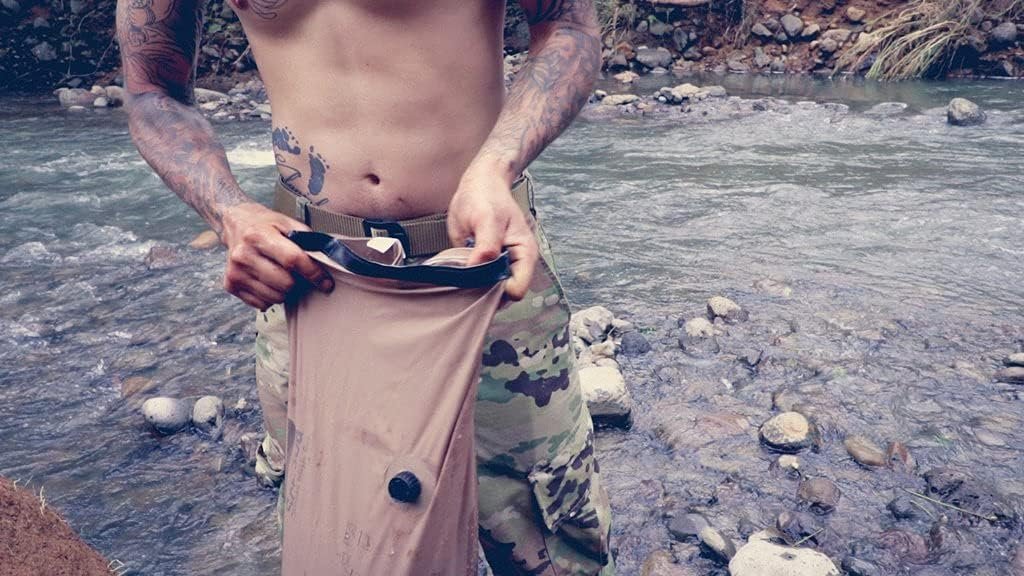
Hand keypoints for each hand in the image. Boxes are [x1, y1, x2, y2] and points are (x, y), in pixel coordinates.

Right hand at [220, 202, 334, 309]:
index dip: (313, 273)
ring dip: (285, 290)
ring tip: (281, 275)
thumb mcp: (286, 222)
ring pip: (275, 297)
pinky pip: (262, 303)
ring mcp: (235, 272)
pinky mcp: (231, 285)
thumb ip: (306, 239)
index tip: (326, 282)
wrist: (235, 223)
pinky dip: (271, 296)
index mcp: (258, 235)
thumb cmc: (265, 224)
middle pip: (285, 283)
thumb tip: (327, 260)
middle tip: (297, 274)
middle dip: (298, 281)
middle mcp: (243, 255)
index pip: (292, 260)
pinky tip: (268, 281)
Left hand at [448, 167, 537, 299]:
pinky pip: (476, 282)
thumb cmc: (487, 197)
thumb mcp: (487, 219)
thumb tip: (479, 271)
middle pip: (503, 296)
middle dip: (484, 292)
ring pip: (488, 292)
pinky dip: (467, 281)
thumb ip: (486, 247)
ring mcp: (499, 266)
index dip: (498, 290)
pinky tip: (458, 270)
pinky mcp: (484, 265)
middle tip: (464, 278)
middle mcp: (514, 264)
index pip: (517, 290)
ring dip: (473, 287)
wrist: (479, 184)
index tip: (478, 280)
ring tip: (460, 272)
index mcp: (524, 255)